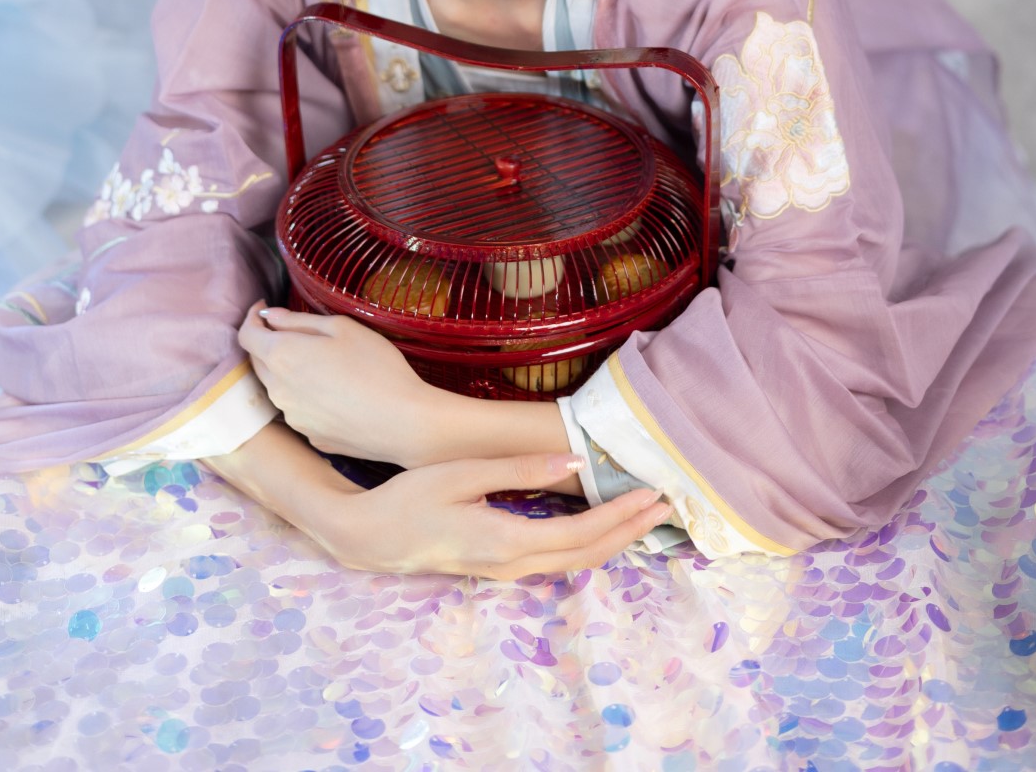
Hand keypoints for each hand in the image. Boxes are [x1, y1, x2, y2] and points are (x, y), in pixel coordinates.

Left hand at [239, 301, 440, 464]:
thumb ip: (299, 321)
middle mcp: (278, 389)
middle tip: (292, 330)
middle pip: (258, 362)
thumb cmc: (376, 366)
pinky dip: (305, 395)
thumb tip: (270, 318)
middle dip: (268, 343)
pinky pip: (298, 409)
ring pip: (278, 386)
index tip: (263, 310)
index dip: (251, 319)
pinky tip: (335, 392)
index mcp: (283, 356)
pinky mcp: (308, 435)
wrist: (402, 423)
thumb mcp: (341, 328)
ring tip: (322, 363)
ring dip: (287, 370)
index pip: (247, 335)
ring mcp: (292, 417)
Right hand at [300, 450, 673, 578]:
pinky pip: (557, 560)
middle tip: (666, 505)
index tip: (651, 494)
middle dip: (630, 531)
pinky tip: (602, 526)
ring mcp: (506, 572)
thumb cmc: (410, 499)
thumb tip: (573, 462)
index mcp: (505, 541)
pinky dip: (589, 544)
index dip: (620, 516)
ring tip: (644, 515)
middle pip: (586, 555)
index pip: (579, 534)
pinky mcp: (500, 568)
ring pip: (574, 563)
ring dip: (613, 540)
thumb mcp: (461, 474)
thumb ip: (519, 469)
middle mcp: (512, 565)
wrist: (369, 538)